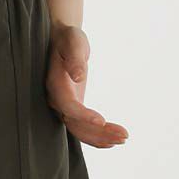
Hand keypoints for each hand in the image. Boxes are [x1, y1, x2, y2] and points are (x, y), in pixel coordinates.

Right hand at [45, 23, 127, 147]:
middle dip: (99, 133)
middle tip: (124, 136)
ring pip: (80, 130)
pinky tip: (114, 140)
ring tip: (124, 138)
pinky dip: (97, 136)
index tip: (102, 121)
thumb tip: (78, 77)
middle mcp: (56, 99)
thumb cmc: (68, 39)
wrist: (61, 40)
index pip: (68, 105)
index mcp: (55, 84)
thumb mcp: (73, 42)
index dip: (83, 115)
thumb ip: (75, 59)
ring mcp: (63, 106)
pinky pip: (82, 128)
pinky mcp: (72, 108)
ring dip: (101, 137)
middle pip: (75, 124)